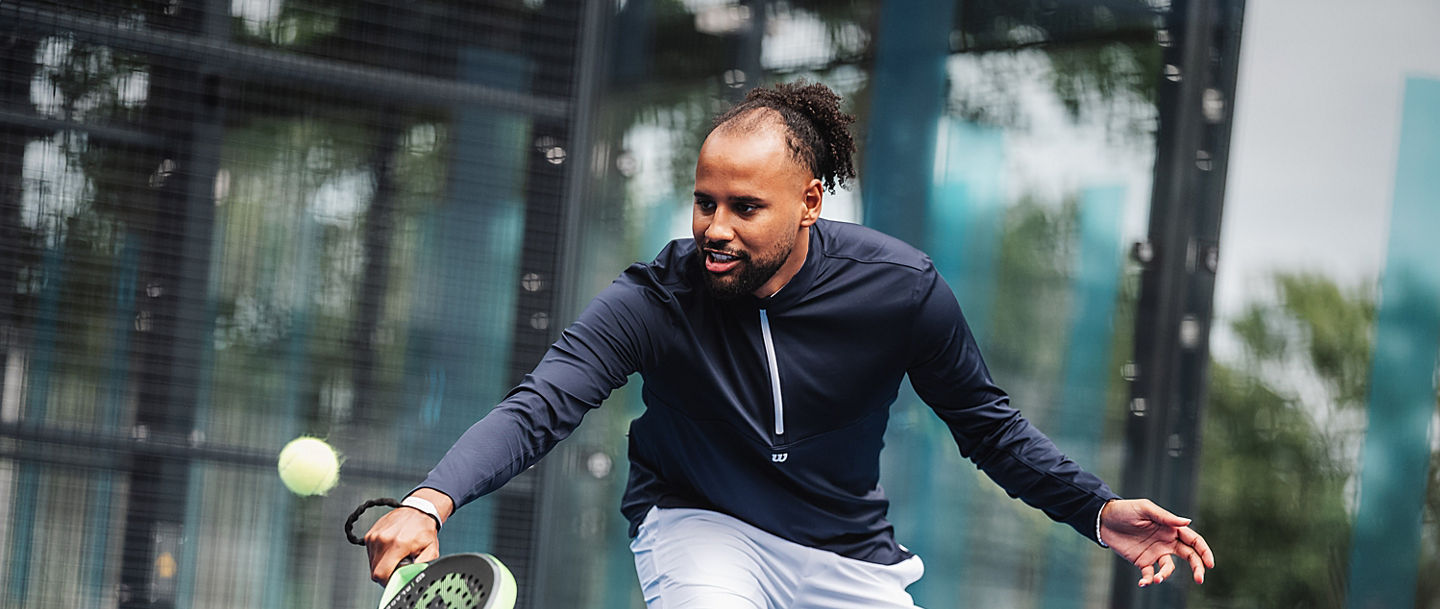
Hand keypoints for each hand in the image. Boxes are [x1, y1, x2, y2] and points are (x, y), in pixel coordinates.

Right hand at [364, 489, 453, 582]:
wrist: (417, 510)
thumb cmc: (424, 529)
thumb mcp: (431, 549)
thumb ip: (422, 566)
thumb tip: (413, 577)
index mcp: (398, 544)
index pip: (381, 574)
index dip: (388, 581)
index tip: (396, 578)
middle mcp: (382, 539)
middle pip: (375, 572)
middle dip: (387, 573)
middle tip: (399, 565)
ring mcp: (374, 537)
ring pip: (372, 564)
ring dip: (383, 564)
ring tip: (396, 555)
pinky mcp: (369, 535)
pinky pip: (370, 555)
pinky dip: (379, 556)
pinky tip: (390, 549)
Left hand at [1099, 498, 1214, 586]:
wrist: (1103, 519)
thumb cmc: (1125, 510)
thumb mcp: (1145, 509)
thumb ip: (1165, 517)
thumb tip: (1188, 522)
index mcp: (1170, 528)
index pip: (1193, 541)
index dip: (1204, 551)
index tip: (1210, 564)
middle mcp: (1166, 541)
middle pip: (1189, 556)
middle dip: (1197, 568)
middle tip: (1200, 579)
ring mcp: (1154, 552)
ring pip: (1169, 568)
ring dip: (1165, 575)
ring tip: (1157, 579)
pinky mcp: (1141, 561)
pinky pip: (1149, 574)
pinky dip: (1148, 580)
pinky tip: (1143, 583)